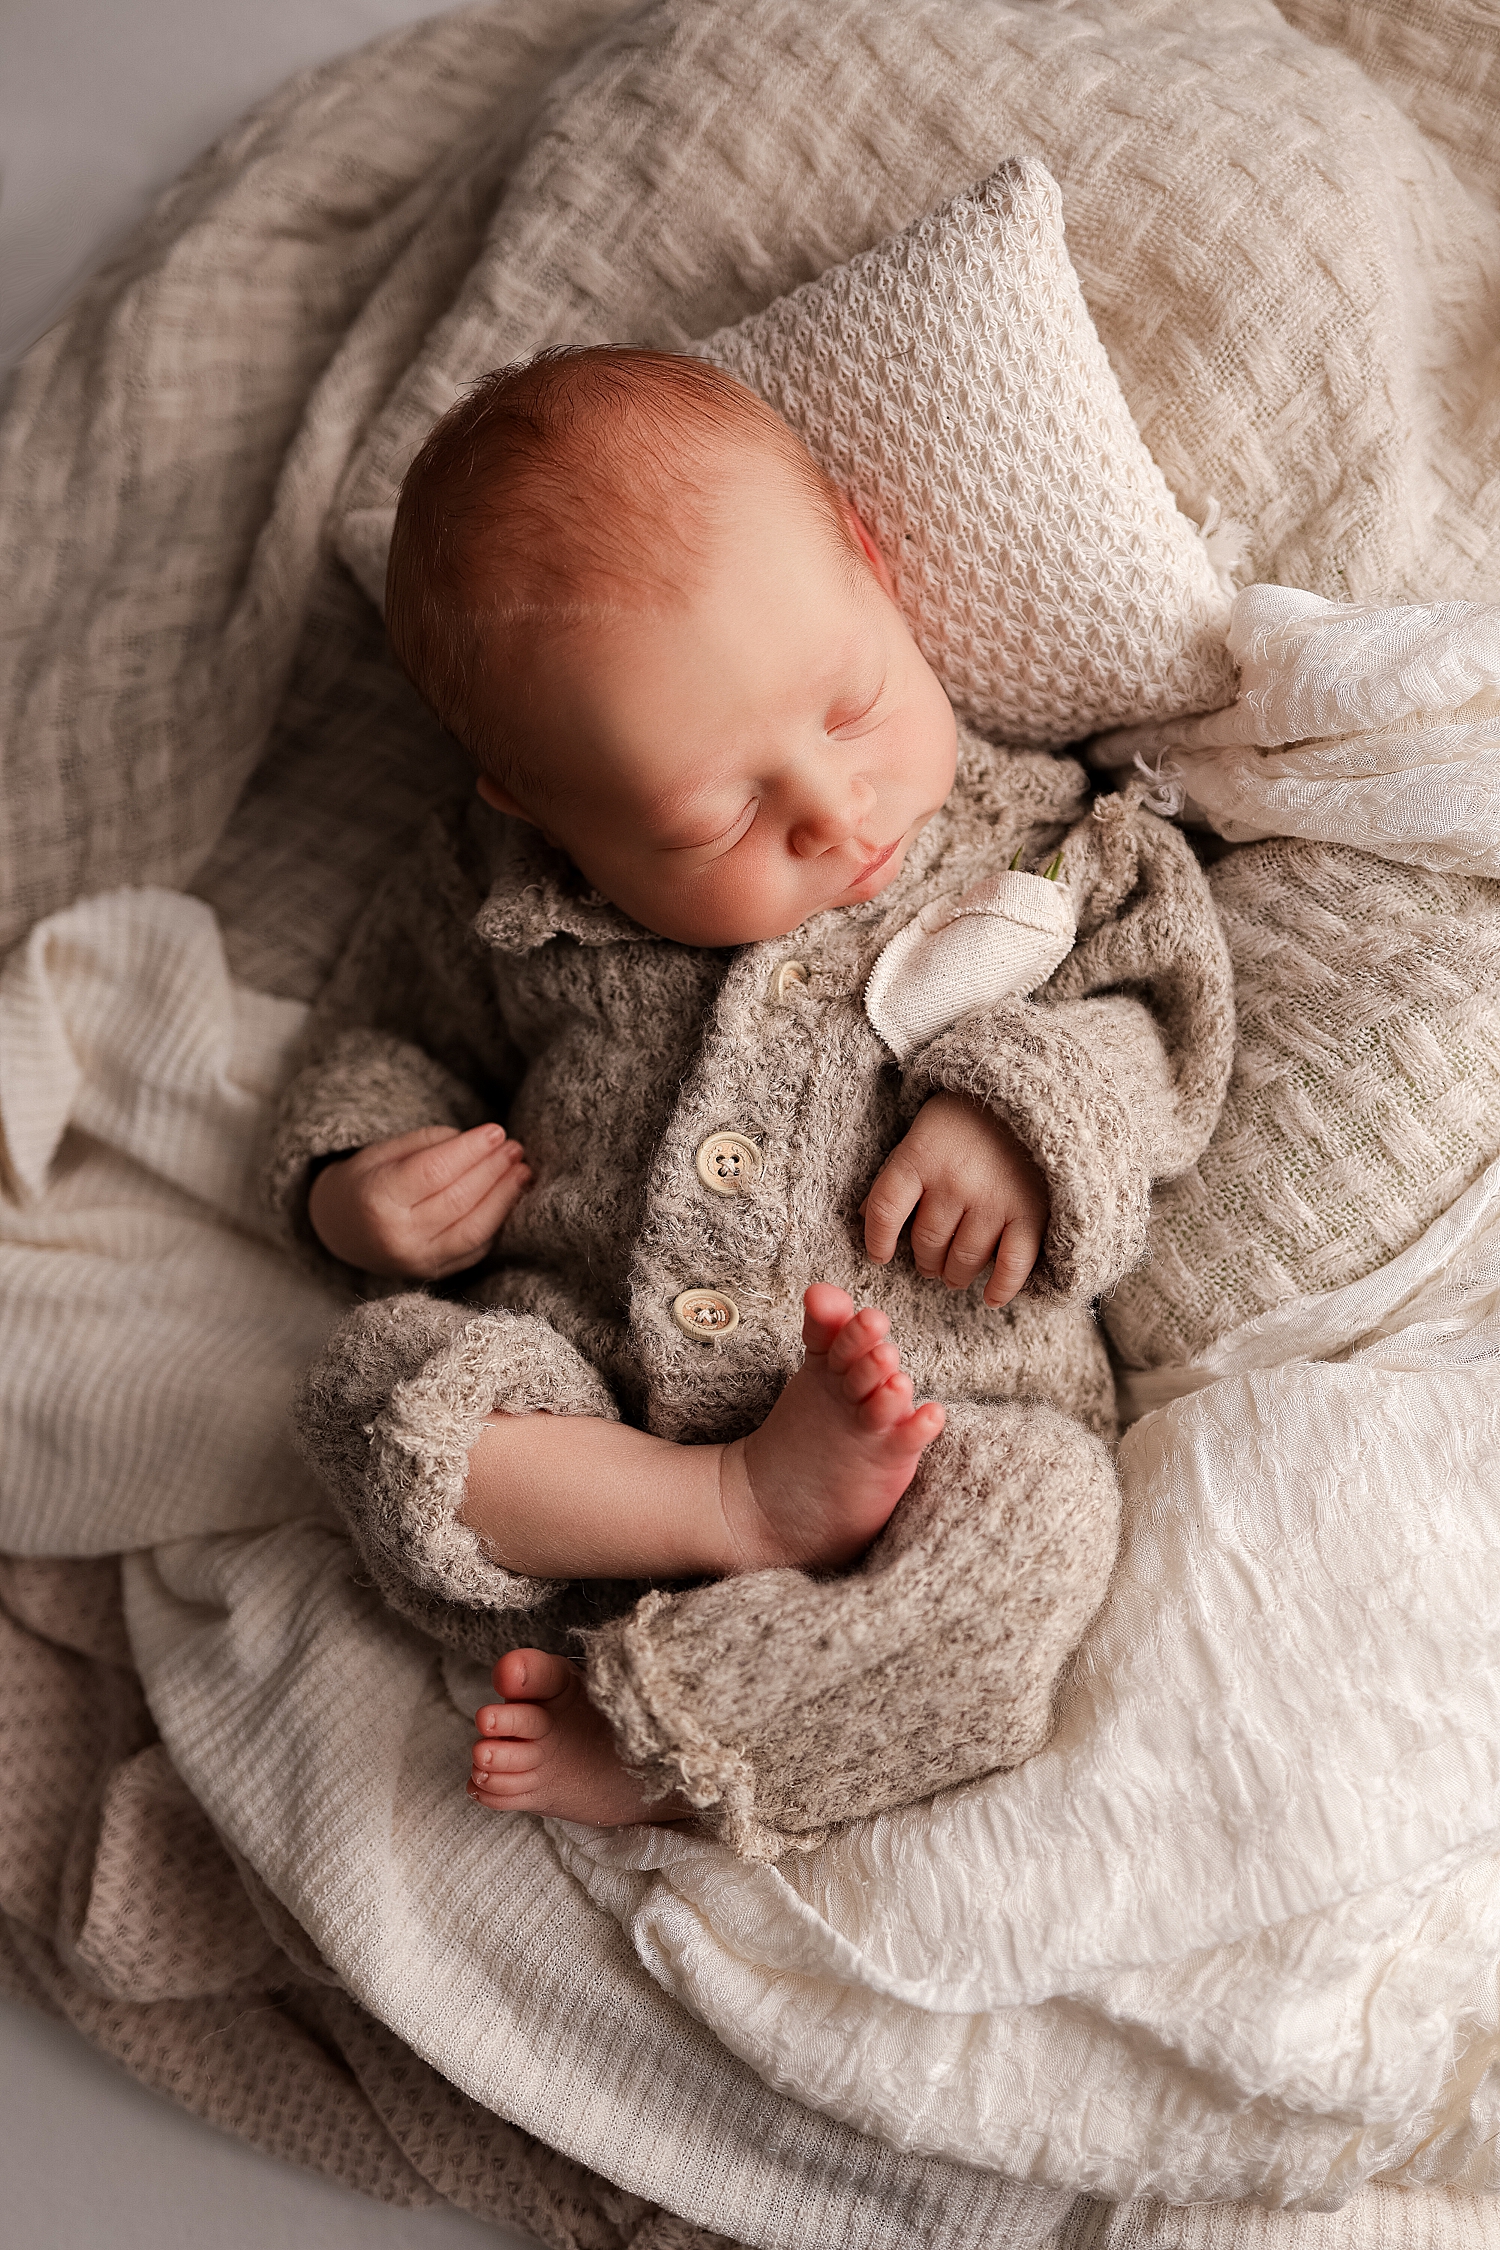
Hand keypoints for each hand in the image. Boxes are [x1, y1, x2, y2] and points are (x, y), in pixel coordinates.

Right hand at [307, 1123, 529, 1278]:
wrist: (342, 1230)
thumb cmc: (366, 1181)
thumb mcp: (383, 1151)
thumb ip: (429, 1143)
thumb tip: (482, 1142)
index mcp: (377, 1200)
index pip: (434, 1172)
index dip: (470, 1150)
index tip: (496, 1131)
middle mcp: (398, 1238)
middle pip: (458, 1201)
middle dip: (493, 1171)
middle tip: (514, 1147)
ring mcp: (418, 1262)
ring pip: (474, 1230)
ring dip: (505, 1198)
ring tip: (521, 1171)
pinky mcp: (436, 1273)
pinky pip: (476, 1249)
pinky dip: (498, 1221)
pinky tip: (510, 1197)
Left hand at [862, 1093, 1047, 1307]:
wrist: (1032, 1094)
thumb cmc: (969, 1117)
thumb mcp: (923, 1133)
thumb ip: (898, 1174)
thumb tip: (866, 1217)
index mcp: (921, 1157)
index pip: (886, 1211)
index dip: (877, 1240)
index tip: (879, 1256)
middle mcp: (954, 1182)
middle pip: (926, 1242)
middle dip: (924, 1260)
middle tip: (929, 1263)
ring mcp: (994, 1199)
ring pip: (963, 1259)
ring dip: (954, 1275)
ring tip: (954, 1275)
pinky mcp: (1031, 1213)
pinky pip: (1012, 1264)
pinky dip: (1001, 1287)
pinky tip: (992, 1297)